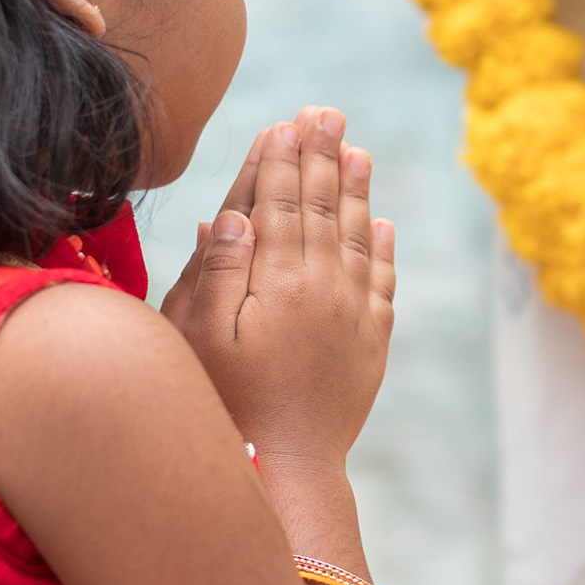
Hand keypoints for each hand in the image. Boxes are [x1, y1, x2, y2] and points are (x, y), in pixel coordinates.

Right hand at [163, 108, 396, 468]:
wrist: (288, 471)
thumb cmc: (226, 407)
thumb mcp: (201, 341)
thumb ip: (215, 274)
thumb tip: (230, 215)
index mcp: (281, 282)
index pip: (281, 206)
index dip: (281, 161)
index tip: (286, 122)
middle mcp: (325, 290)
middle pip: (323, 210)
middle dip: (323, 158)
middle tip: (328, 113)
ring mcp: (354, 317)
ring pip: (358, 239)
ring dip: (357, 192)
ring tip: (360, 152)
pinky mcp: (370, 347)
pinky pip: (382, 286)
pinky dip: (383, 252)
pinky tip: (383, 227)